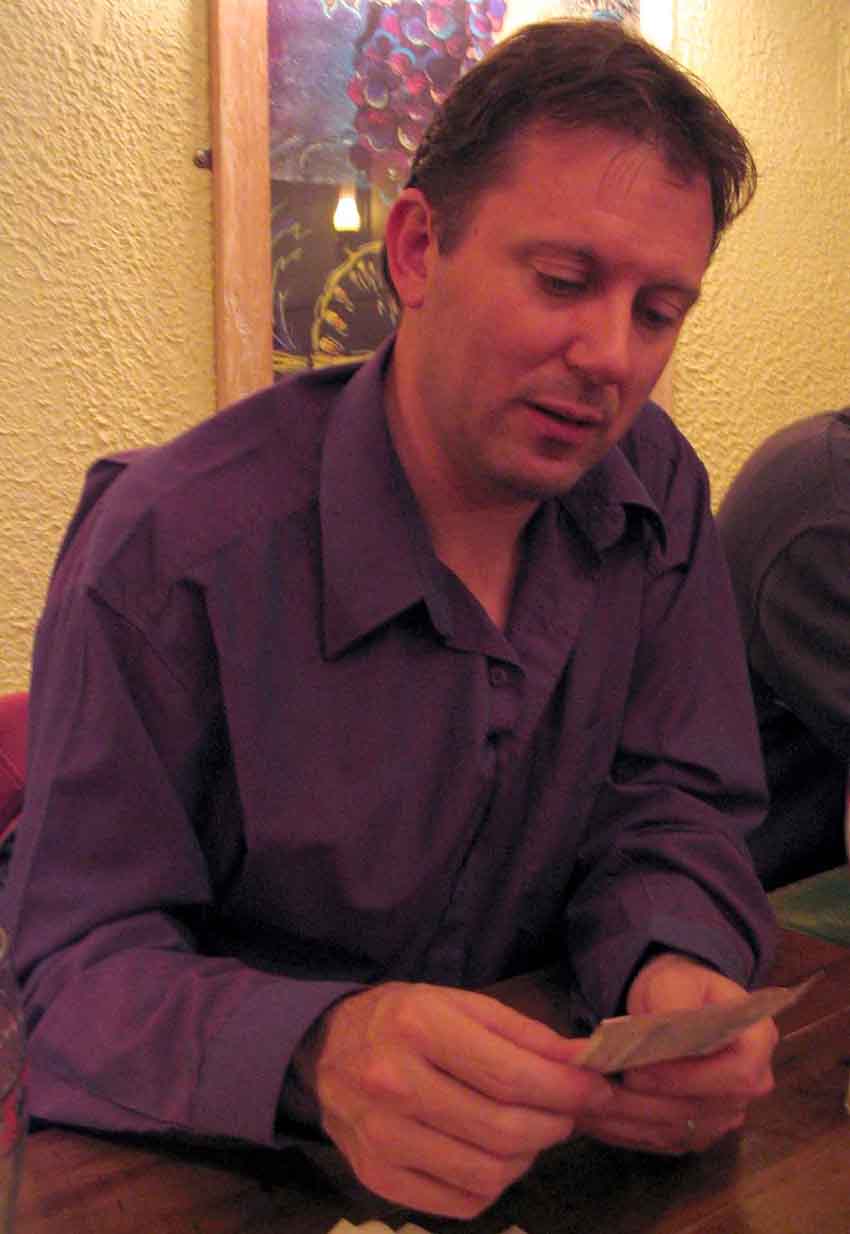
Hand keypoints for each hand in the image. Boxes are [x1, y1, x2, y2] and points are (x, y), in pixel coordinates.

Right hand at [293, 981, 614, 1217]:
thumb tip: (583, 1062)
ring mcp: (382, 1138)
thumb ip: (523, 1034)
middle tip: (567, 1114)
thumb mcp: (460, 1004)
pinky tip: (490, 1153)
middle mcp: (395, 1084)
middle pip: (503, 1130)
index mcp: (419, 1027)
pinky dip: (492, 1185)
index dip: (565, 1090)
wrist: (325, 1047)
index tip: (597, 1090)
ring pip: (487, 1174)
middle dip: (554, 1125)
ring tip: (528, 1131)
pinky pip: (461, 1202)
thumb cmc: (404, 1019)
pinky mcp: (377, 1178)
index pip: (510, 1076)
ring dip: (526, 1157)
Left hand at [575, 952, 776, 1155]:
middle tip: (593, 1086)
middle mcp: (749, 1087)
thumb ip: (673, 1002)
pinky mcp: (695, 1133)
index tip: (640, 1071)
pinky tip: (592, 1114)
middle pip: (702, 1111)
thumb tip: (664, 1027)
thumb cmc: (678, 987)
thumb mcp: (674, 981)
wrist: (673, 1004)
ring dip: (625, 1120)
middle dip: (644, 1102)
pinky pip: (660, 1140)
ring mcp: (723, 1116)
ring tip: (580, 1099)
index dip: (689, 1078)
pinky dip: (623, 1130)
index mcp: (757, 1042)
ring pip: (675, 1131)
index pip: (738, 1075)